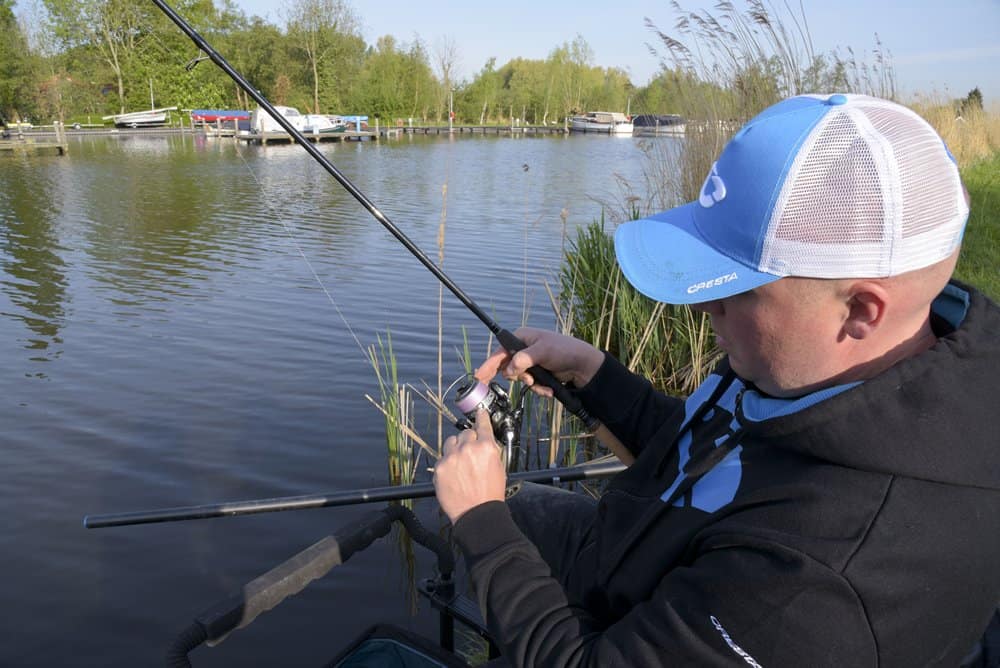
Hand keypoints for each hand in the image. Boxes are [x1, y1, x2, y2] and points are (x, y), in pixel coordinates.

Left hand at [433, 409, 506, 523]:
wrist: (477, 514)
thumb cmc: (490, 494)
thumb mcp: (499, 467)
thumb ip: (489, 450)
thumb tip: (483, 441)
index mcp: (486, 447)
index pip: (482, 425)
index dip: (481, 417)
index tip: (480, 413)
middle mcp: (468, 449)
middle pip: (465, 433)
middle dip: (469, 441)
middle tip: (471, 454)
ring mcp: (452, 457)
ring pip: (451, 442)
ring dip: (456, 448)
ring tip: (461, 464)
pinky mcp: (439, 468)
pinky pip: (442, 458)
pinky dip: (447, 463)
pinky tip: (454, 475)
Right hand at [476, 327, 603, 395]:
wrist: (583, 365)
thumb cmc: (564, 351)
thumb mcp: (543, 351)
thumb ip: (524, 359)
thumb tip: (509, 369)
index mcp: (521, 338)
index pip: (500, 353)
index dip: (489, 366)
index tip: (479, 378)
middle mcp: (523, 349)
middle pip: (507, 368)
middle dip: (519, 376)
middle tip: (528, 379)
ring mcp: (530, 363)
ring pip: (519, 378)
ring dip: (531, 384)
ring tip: (542, 382)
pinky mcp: (537, 374)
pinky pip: (530, 384)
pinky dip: (539, 388)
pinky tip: (548, 388)